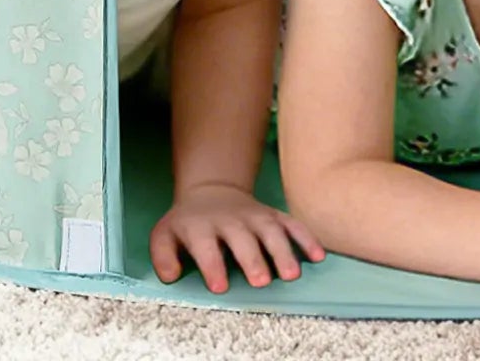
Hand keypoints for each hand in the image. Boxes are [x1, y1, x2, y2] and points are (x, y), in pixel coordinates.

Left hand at [149, 183, 324, 292]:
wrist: (211, 191)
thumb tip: (171, 276)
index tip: (220, 287)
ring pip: (271, 230)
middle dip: (253, 259)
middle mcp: (231, 220)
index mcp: (201, 226)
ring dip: (283, 251)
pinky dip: (306, 237)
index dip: (213, 265)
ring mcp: (255, 215)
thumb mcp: (164, 235)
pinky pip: (292, 224)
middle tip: (262, 282)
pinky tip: (317, 256)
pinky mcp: (273, 214)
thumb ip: (162, 256)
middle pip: (243, 239)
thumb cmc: (187, 223)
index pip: (206, 246)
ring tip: (292, 274)